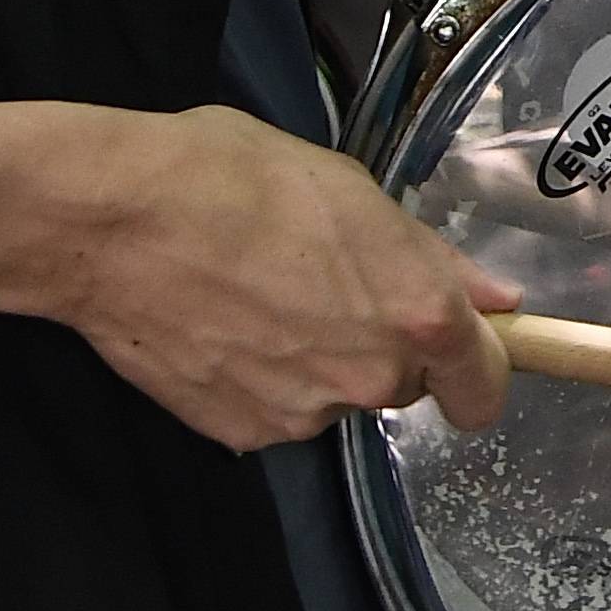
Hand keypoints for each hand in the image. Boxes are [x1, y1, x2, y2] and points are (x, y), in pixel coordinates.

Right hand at [40, 107, 515, 449]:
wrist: (115, 220)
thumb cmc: (234, 177)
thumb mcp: (352, 191)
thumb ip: (432, 259)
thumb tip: (495, 303)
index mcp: (417, 310)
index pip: (484, 384)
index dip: (480, 371)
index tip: (468, 358)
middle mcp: (371, 376)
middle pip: (403, 381)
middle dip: (380, 342)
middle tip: (325, 283)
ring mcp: (305, 412)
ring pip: (335, 394)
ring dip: (316, 359)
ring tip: (257, 294)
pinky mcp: (242, 433)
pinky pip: (276, 409)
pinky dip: (260, 379)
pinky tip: (223, 324)